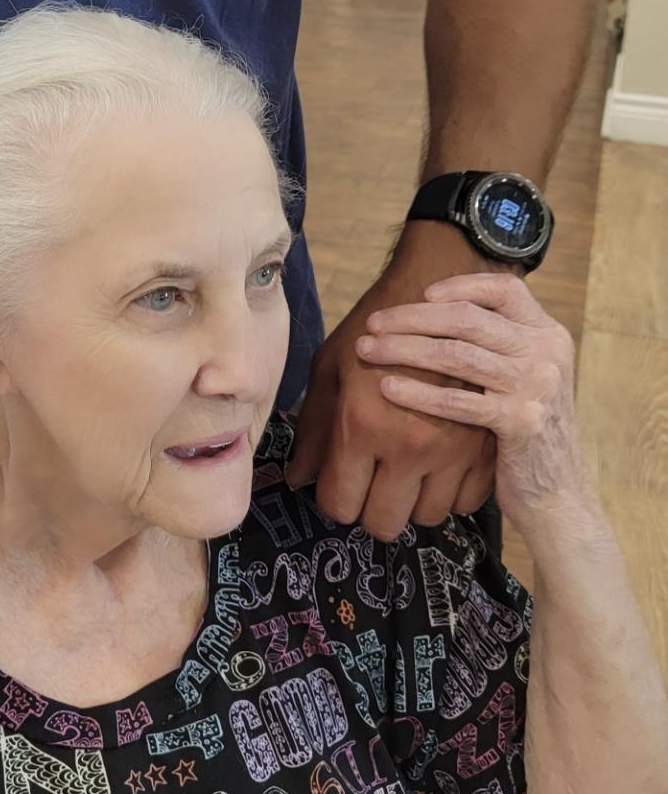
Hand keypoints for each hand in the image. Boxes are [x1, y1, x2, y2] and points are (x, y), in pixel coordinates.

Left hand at [289, 234, 495, 535]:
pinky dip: (451, 496)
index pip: (339, 500)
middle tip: (370, 493)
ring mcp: (456, 443)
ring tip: (405, 483)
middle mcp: (410, 440)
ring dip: (412, 507)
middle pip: (382, 517)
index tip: (339, 489)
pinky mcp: (495, 436)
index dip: (334, 502)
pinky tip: (439, 474)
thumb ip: (314, 426)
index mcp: (361, 424)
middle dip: (370, 513)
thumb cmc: (376, 319)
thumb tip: (298, 478)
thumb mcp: (332, 366)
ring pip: (428, 514)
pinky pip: (467, 497)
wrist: (447, 276)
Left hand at [353, 271, 585, 531]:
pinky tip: (388, 389)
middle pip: (468, 317)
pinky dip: (418, 393)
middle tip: (373, 323)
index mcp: (547, 334)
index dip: (461, 285)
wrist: (557, 492)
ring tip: (368, 350)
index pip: (505, 289)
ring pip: (457, 354)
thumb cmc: (524, 433)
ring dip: (404, 348)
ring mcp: (536, 385)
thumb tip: (434, 311)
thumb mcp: (523, 379)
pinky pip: (458, 401)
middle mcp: (546, 352)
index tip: (421, 293)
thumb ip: (496, 346)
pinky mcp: (521, 421)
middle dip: (413, 317)